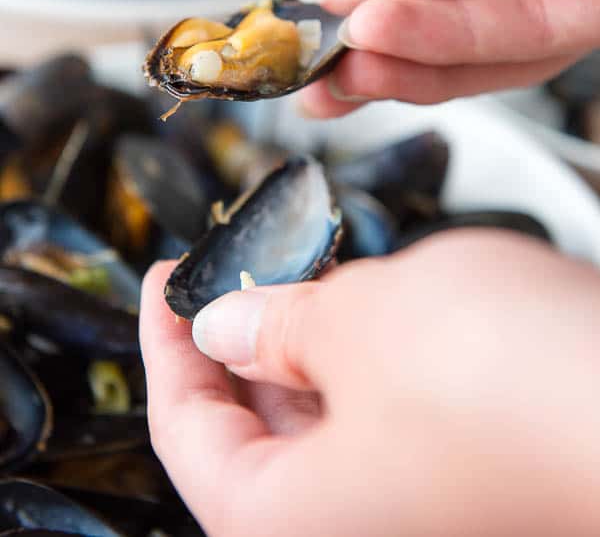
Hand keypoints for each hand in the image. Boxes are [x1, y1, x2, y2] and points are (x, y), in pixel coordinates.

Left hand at [140, 234, 599, 536]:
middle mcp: (351, 525)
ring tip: (300, 266)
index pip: (187, 434)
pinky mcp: (465, 467)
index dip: (164, 345)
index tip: (166, 278)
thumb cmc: (505, 376)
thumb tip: (227, 326)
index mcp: (291, 520)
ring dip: (303, 339)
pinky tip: (371, 296)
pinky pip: (384, 411)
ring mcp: (413, 500)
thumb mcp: (359, 321)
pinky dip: (363, 353)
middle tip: (233, 262)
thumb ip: (278, 324)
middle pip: (254, 432)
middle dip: (235, 338)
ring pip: (323, 416)